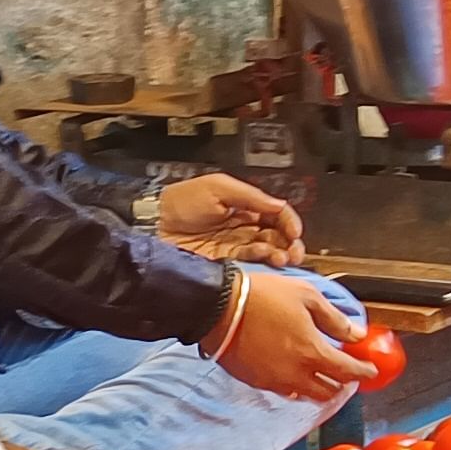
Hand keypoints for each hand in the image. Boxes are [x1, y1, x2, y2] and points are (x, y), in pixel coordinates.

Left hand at [157, 171, 303, 261]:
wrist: (154, 224)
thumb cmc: (182, 201)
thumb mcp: (218, 187)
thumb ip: (250, 196)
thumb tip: (279, 205)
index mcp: (244, 205)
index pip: (275, 213)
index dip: (289, 221)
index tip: (295, 231)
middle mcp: (243, 226)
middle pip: (277, 235)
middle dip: (291, 243)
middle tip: (296, 251)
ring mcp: (236, 245)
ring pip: (268, 250)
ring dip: (281, 254)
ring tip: (284, 257)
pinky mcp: (227, 262)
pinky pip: (252, 262)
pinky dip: (264, 262)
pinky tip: (270, 260)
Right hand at [215, 267, 367, 402]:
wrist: (218, 307)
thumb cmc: (262, 297)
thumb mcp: (307, 297)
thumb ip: (335, 319)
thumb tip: (356, 333)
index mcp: (312, 352)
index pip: (348, 372)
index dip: (363, 372)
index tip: (370, 370)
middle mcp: (295, 374)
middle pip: (329, 391)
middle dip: (342, 383)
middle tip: (345, 371)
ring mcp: (274, 381)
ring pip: (306, 395)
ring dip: (318, 387)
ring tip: (320, 372)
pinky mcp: (256, 382)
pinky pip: (283, 390)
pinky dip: (294, 385)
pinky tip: (293, 370)